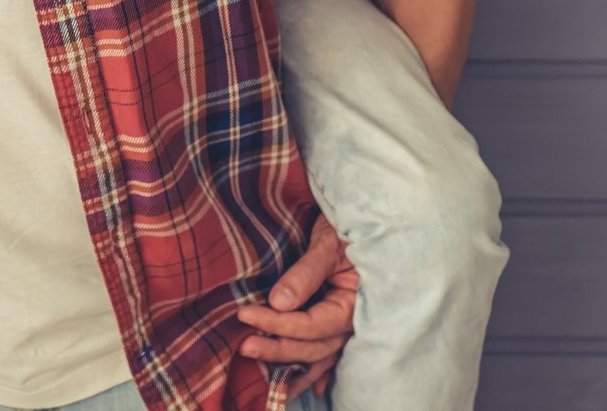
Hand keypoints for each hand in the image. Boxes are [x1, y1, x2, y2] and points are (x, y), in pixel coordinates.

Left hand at [237, 215, 356, 398]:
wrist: (362, 218)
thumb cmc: (345, 226)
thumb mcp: (328, 243)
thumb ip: (306, 273)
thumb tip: (279, 302)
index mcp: (354, 304)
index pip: (312, 325)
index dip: (278, 324)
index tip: (245, 315)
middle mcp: (352, 322)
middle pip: (313, 346)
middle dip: (278, 349)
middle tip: (244, 345)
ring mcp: (347, 326)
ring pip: (318, 355)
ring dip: (290, 366)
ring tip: (261, 376)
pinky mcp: (338, 322)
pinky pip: (325, 354)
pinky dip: (311, 373)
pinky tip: (295, 388)